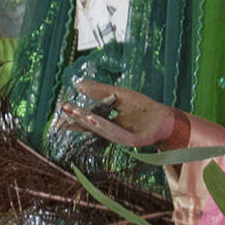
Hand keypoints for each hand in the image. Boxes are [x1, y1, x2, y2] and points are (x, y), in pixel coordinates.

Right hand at [57, 80, 175, 147]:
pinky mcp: (131, 140)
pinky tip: (93, 120)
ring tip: (75, 112)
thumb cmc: (143, 107)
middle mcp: (110, 131)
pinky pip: (114, 133)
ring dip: (86, 121)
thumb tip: (77, 84)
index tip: (60, 107)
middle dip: (75, 117)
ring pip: (100, 129)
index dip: (73, 115)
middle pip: (89, 125)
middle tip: (63, 108)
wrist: (165, 118)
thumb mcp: (118, 95)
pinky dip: (103, 126)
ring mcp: (120, 137)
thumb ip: (99, 90)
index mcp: (106, 122)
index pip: (86, 119)